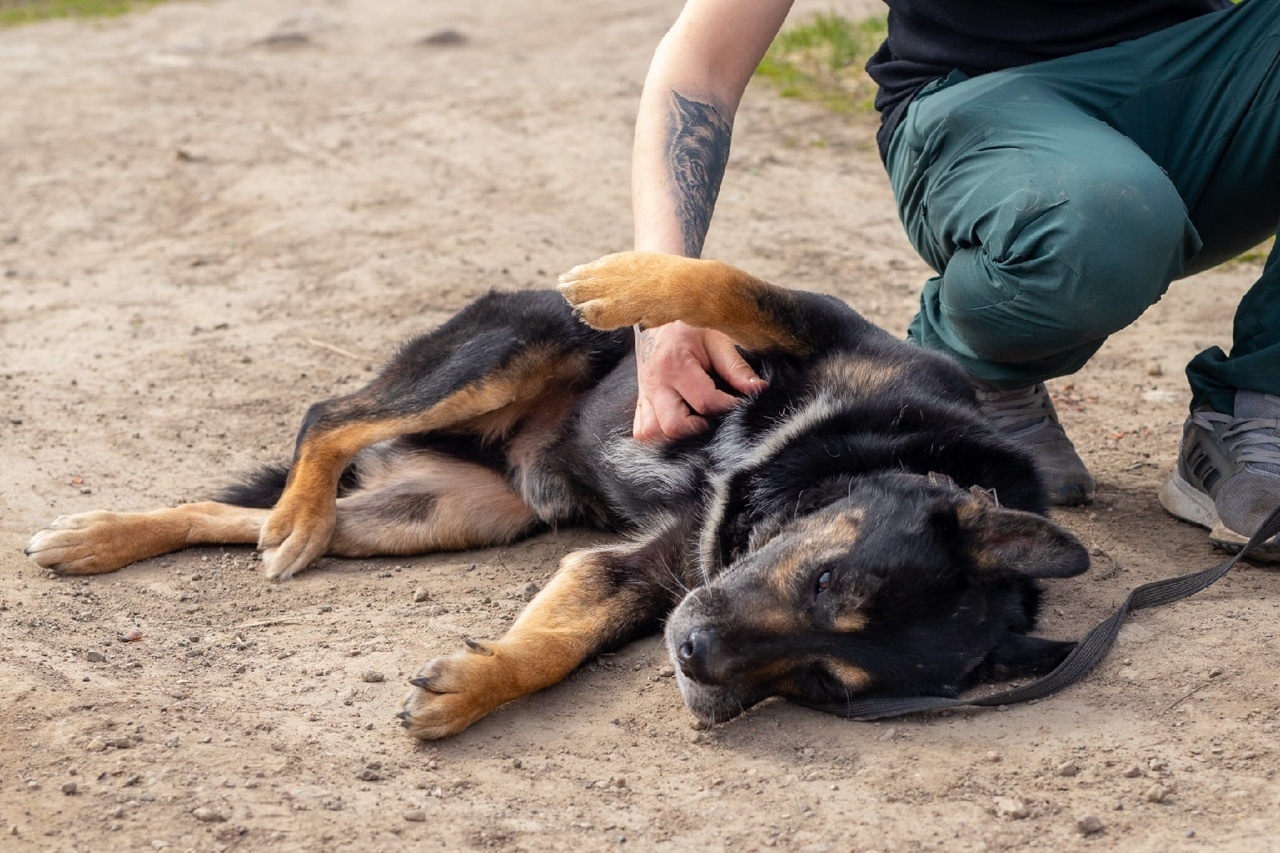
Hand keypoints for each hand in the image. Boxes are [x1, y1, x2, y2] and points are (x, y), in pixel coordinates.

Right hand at [633, 321, 764, 441]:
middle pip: (675, 427)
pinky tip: (679, 423)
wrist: (659, 311)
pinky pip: (642, 430)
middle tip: (717, 417)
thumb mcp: (717, 339)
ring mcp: (644, 394)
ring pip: (653, 433)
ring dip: (678, 435)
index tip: (742, 404)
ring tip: (697, 421)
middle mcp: (655, 383)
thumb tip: (758, 390)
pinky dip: (660, 435)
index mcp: (674, 364)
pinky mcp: (640, 400)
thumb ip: (736, 367)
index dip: (729, 408)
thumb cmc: (691, 325)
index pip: (706, 402)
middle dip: (701, 429)